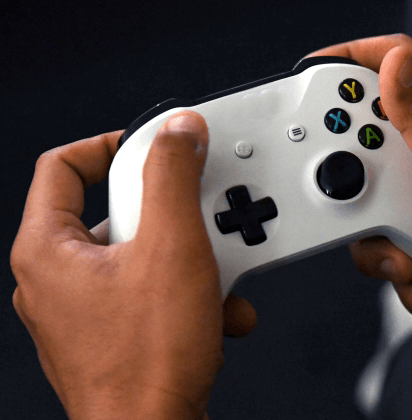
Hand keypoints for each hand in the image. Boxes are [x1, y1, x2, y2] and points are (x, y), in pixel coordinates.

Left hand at [10, 112, 255, 419]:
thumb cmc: (147, 362)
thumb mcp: (172, 248)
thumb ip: (174, 177)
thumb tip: (177, 132)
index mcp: (48, 250)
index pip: (63, 166)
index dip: (109, 145)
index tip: (150, 147)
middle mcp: (59, 279)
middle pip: (116, 212)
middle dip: (173, 216)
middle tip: (200, 218)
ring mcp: (87, 310)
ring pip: (143, 255)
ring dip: (192, 260)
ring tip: (216, 275)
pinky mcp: (117, 333)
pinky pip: (154, 291)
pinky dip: (190, 294)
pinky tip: (217, 311)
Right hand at [309, 35, 411, 343]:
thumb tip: (392, 65)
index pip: (403, 64)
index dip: (356, 59)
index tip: (315, 74)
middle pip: (372, 141)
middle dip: (360, 180)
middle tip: (369, 197)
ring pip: (371, 203)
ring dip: (384, 242)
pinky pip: (389, 245)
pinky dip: (406, 269)